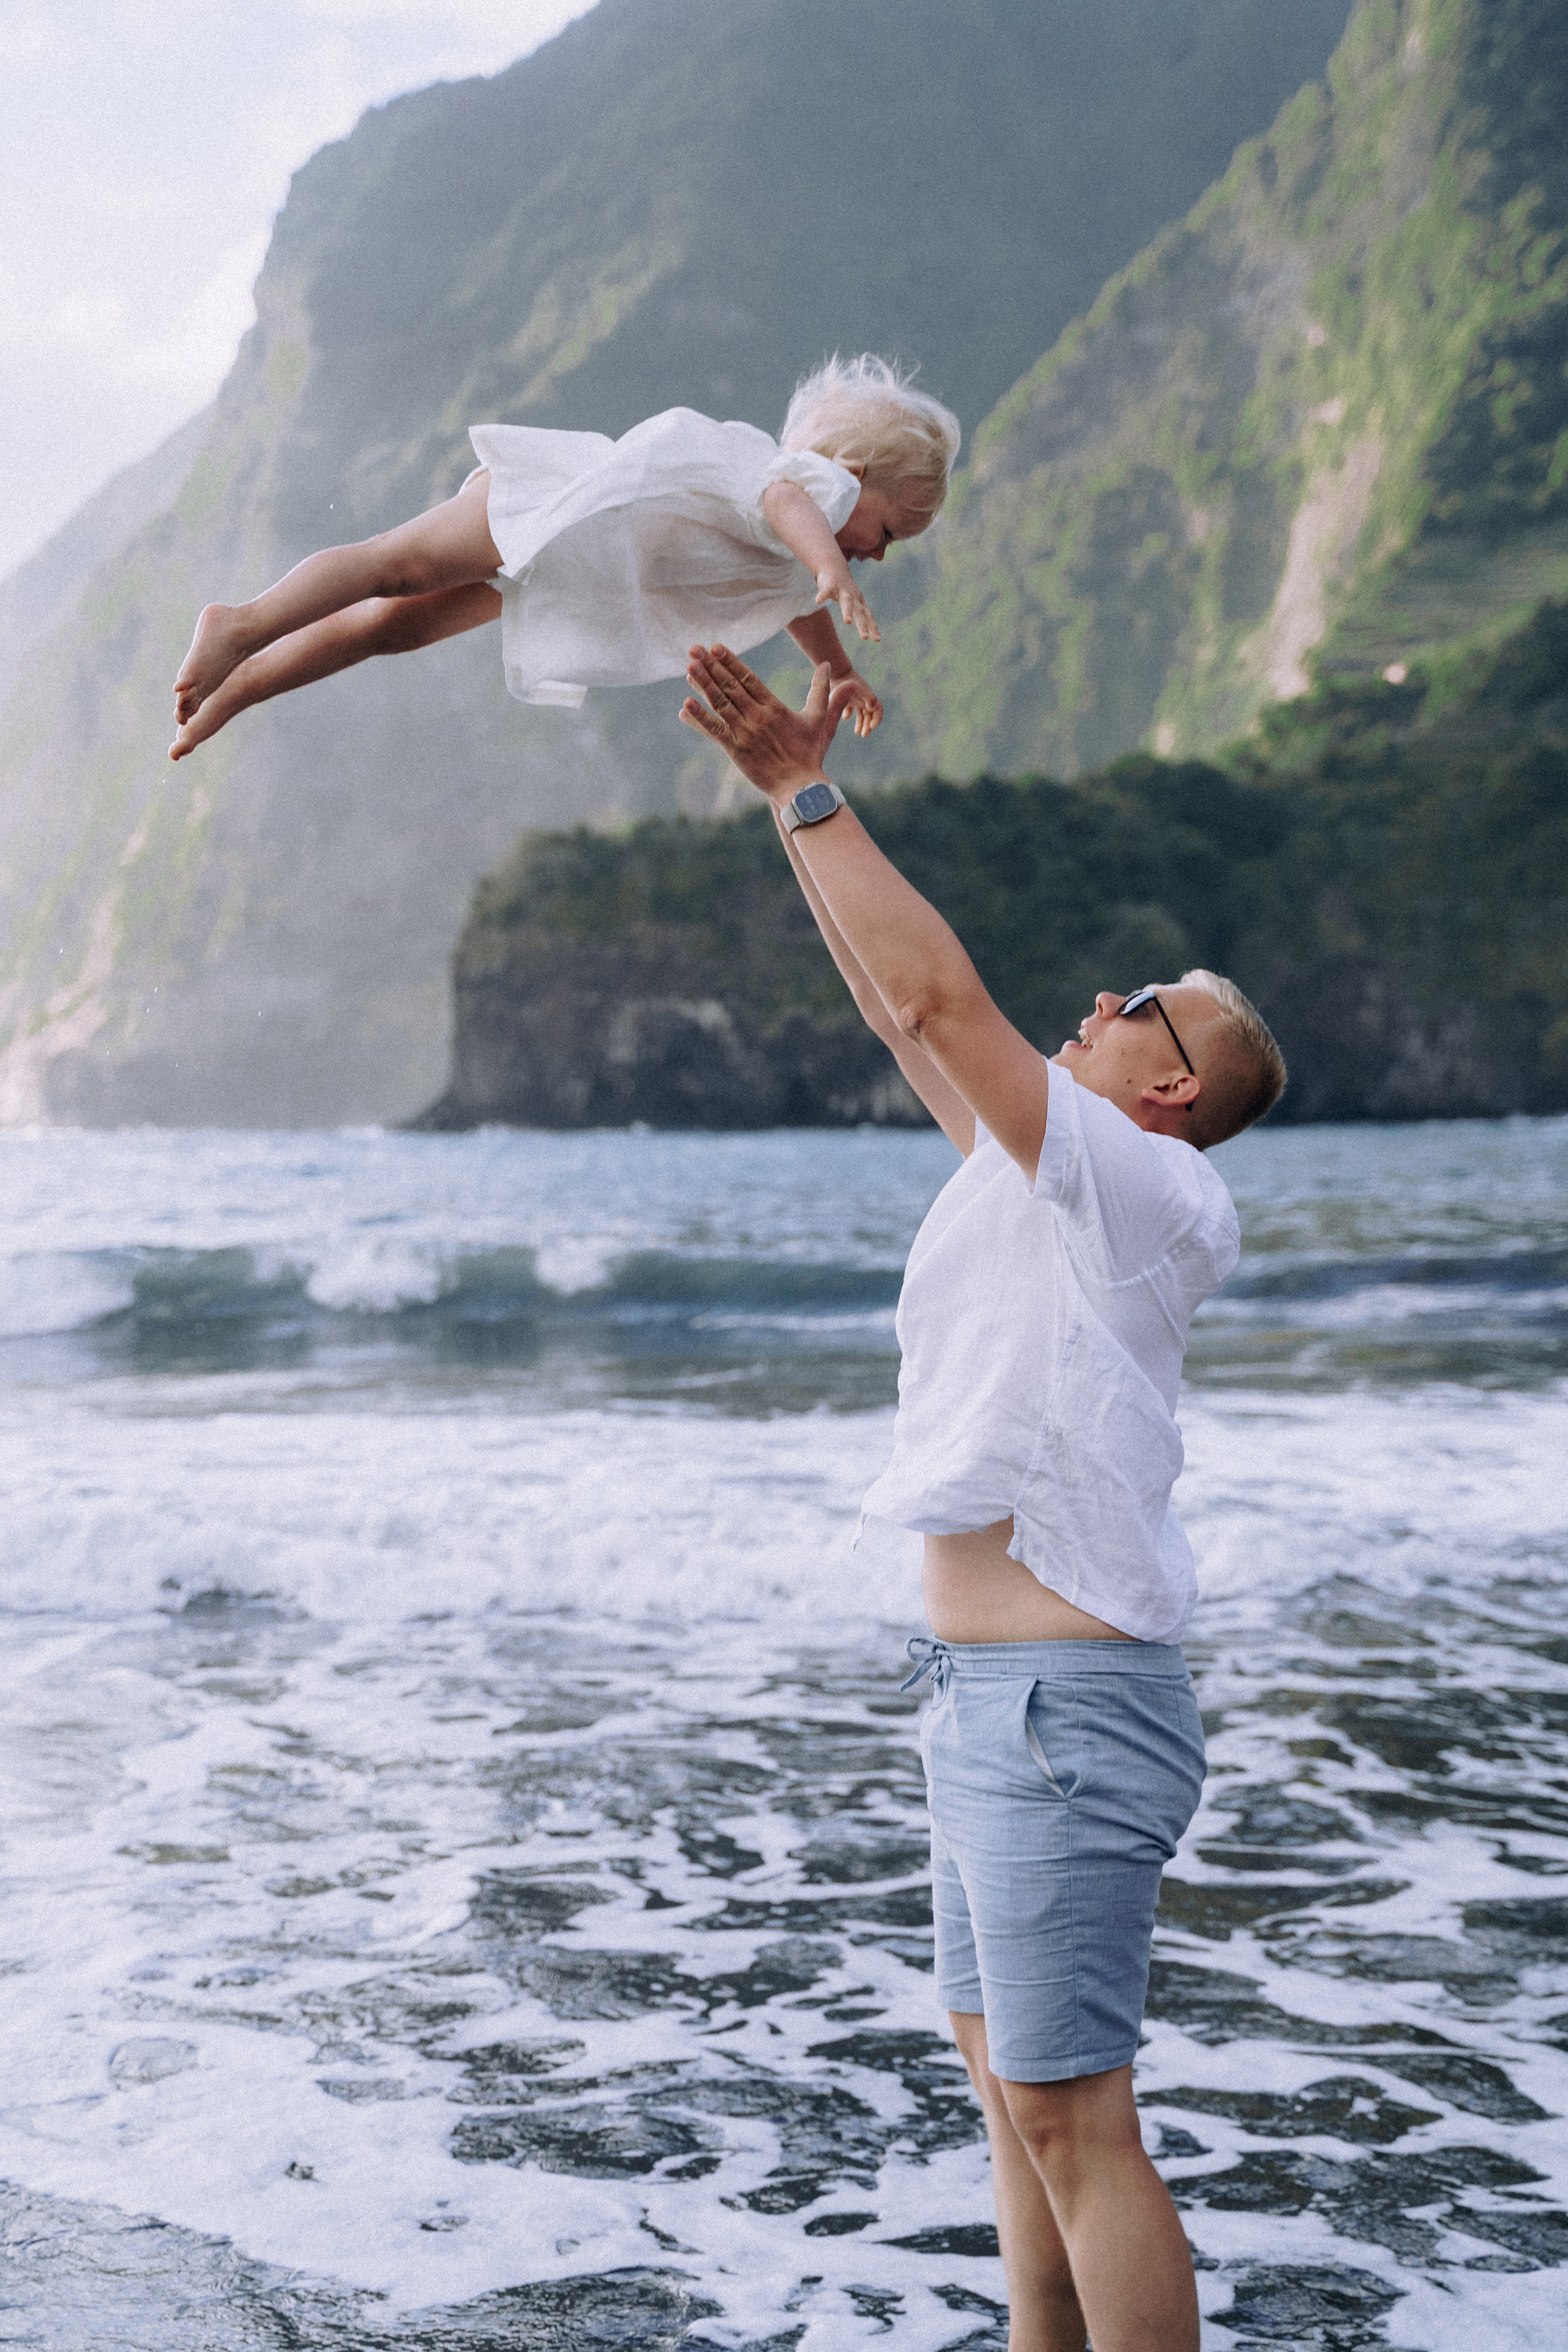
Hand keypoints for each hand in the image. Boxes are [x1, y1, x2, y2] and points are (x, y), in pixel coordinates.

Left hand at [680, 646, 859, 799]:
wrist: (801, 788)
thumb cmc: (810, 755)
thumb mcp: (821, 721)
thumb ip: (824, 693)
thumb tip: (832, 667)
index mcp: (775, 708)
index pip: (748, 679)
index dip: (731, 662)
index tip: (716, 647)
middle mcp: (758, 717)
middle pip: (731, 687)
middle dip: (712, 667)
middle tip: (695, 650)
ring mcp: (746, 734)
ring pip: (721, 704)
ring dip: (703, 685)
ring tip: (689, 667)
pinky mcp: (736, 751)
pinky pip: (715, 731)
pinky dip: (700, 718)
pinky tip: (686, 705)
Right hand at [815, 563, 879, 642]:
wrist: (834, 566)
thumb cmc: (845, 588)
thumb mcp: (855, 601)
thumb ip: (860, 614)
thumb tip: (868, 631)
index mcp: (859, 602)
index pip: (868, 616)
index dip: (872, 627)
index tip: (877, 640)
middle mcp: (853, 597)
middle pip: (859, 612)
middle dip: (862, 624)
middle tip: (865, 638)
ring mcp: (842, 590)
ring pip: (846, 602)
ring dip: (847, 611)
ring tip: (847, 622)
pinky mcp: (830, 584)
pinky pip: (826, 591)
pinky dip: (822, 596)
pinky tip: (818, 602)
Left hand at [838, 669, 882, 738]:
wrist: (838, 671)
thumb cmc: (849, 682)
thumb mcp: (860, 689)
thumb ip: (869, 698)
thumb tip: (873, 708)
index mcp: (869, 698)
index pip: (878, 710)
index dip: (877, 719)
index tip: (872, 727)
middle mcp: (864, 699)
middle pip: (869, 714)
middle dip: (868, 725)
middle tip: (864, 735)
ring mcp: (855, 698)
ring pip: (861, 713)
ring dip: (861, 723)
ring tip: (857, 732)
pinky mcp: (846, 697)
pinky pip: (850, 708)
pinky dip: (849, 714)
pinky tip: (845, 717)